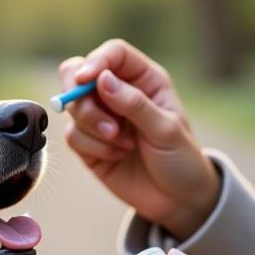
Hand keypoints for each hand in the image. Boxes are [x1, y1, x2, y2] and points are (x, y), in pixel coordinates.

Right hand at [59, 39, 219, 239]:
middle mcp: (118, 93)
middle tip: (101, 121)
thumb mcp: (166, 130)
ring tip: (123, 144)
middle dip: (81, 96)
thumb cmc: (181, 159)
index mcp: (143, 79)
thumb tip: (102, 79)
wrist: (177, 200)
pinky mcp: (89, 143)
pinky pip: (74, 136)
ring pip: (73, 107)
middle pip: (78, 73)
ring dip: (93, 127)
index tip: (85, 80)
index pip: (113, 54)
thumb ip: (134, 104)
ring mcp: (101, 117)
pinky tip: (117, 155)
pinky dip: (93, 146)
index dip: (96, 62)